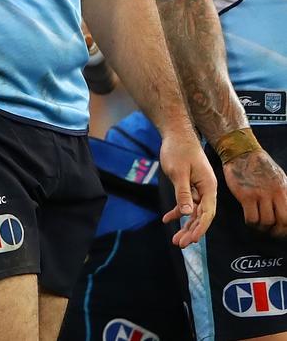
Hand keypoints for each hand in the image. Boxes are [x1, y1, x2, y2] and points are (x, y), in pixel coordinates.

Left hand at [160, 130, 216, 247]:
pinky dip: (177, 211)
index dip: (200, 228)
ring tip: (176, 239)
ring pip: (193, 212)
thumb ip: (183, 193)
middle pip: (201, 216)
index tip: (191, 240)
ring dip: (185, 225)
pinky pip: (185, 203)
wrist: (176, 133)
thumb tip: (186, 213)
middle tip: (180, 244)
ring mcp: (198, 188)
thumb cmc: (179, 150)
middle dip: (191, 231)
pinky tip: (167, 219)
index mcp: (209, 187)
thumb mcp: (179, 172)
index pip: (207, 214)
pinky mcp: (189, 185)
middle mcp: (206, 189)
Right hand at [223, 149, 286, 236]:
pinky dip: (251, 222)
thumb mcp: (280, 177)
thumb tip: (285, 210)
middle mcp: (274, 193)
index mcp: (284, 189)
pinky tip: (249, 218)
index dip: (286, 227)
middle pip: (282, 222)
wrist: (242, 151)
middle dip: (276, 230)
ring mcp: (260, 194)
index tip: (281, 229)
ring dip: (262, 227)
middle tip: (271, 230)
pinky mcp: (245, 195)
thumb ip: (284, 193)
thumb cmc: (260, 165)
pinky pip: (251, 218)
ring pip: (266, 222)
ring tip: (258, 223)